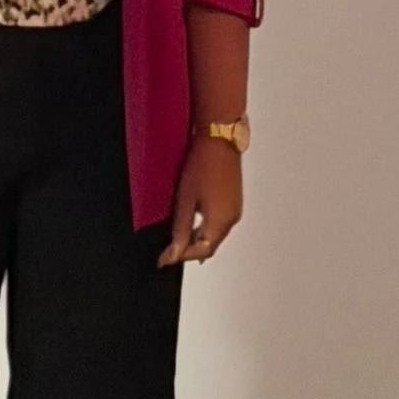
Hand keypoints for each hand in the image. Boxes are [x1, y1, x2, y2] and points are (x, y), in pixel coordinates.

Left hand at [159, 136, 243, 266]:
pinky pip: (219, 224)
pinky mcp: (233, 201)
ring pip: (214, 235)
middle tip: (168, 250)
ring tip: (176, 237)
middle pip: (210, 245)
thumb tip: (175, 252)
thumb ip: (181, 229)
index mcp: (221, 221)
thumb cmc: (202, 164)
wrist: (219, 140)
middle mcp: (232, 219)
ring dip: (197, 239)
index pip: (201, 251)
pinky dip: (205, 228)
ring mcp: (235, 210)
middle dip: (189, 250)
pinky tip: (191, 222)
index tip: (164, 259)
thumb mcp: (185, 201)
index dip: (181, 257)